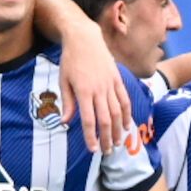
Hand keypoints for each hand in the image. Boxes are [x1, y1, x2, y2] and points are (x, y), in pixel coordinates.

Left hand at [57, 28, 132, 153]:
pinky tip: (126, 125)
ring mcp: (110, 84)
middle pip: (105, 119)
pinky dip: (127, 113)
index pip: (89, 120)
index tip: (92, 149)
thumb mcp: (63, 81)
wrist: (84, 38)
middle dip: (107, 138)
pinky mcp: (117, 79)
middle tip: (107, 152)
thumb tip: (66, 122)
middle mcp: (99, 89)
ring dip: (117, 130)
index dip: (91, 137)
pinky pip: (124, 99)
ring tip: (117, 143)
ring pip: (117, 112)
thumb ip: (68, 103)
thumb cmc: (70, 60)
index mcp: (83, 92)